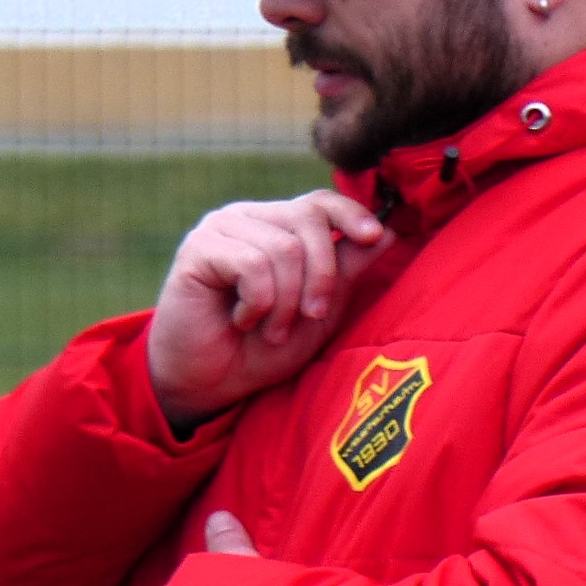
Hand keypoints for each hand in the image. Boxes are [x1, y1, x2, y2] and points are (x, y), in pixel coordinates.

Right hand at [148, 190, 393, 428]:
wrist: (210, 384)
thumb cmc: (264, 348)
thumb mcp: (319, 310)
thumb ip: (347, 269)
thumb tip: (387, 232)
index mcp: (278, 225)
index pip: (320, 202)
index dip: (351, 214)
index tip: (374, 235)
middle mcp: (250, 217)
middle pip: (309, 220)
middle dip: (322, 274)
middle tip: (312, 315)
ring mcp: (222, 228)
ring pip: (285, 247)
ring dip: (286, 301)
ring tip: (270, 330)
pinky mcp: (199, 248)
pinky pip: (252, 265)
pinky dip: (258, 303)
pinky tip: (242, 321)